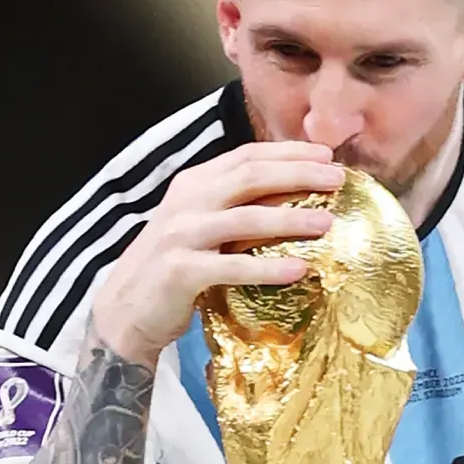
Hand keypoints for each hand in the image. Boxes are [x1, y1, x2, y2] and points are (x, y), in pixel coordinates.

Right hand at [90, 141, 344, 361]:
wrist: (124, 310)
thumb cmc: (173, 266)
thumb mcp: (200, 225)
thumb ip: (234, 205)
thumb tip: (293, 194)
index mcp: (193, 184)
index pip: (245, 156)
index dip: (288, 153)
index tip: (326, 156)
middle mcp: (186, 202)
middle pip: (249, 177)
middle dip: (297, 175)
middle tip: (338, 180)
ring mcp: (180, 235)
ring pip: (244, 219)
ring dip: (289, 218)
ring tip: (326, 223)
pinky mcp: (180, 271)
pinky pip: (231, 267)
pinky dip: (268, 268)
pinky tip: (299, 270)